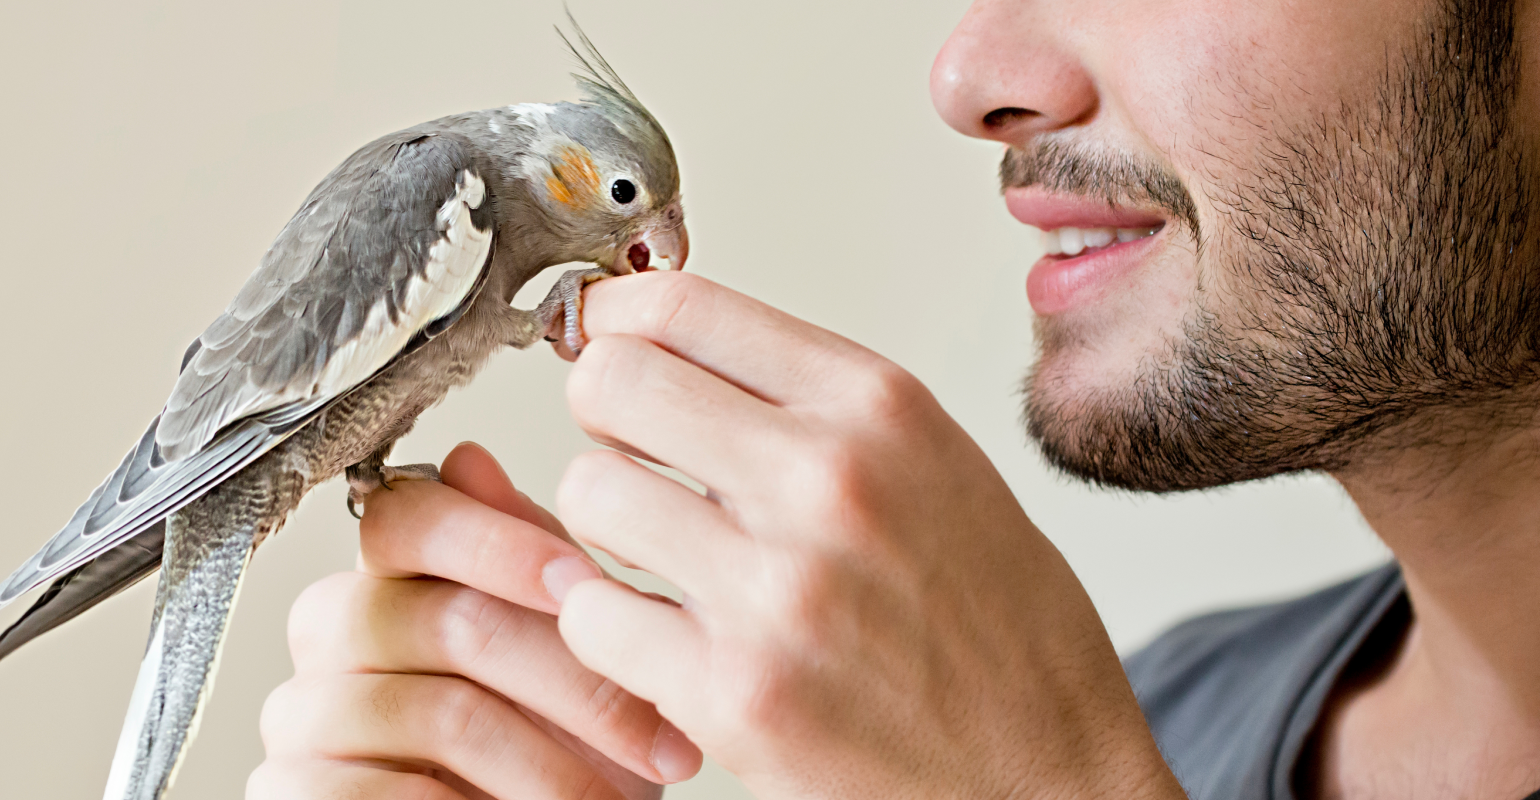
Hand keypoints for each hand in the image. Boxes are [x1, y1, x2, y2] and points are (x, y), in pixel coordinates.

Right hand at [249, 443, 701, 799]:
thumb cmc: (555, 755)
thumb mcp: (567, 652)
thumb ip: (529, 561)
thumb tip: (469, 460)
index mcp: (386, 577)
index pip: (408, 517)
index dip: (501, 544)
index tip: (585, 587)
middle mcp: (330, 632)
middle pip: (446, 621)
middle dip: (574, 681)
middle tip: (656, 733)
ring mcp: (301, 714)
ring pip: (443, 712)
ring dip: (552, 765)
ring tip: (619, 795)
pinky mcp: (291, 791)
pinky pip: (393, 795)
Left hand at [551, 272, 1183, 798]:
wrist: (1050, 780)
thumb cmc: (1004, 635)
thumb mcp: (937, 467)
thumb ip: (814, 407)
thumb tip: (677, 351)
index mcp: (878, 409)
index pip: (683, 307)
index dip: (615, 320)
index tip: (600, 341)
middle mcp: (826, 480)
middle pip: (613, 382)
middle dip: (603, 417)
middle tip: (629, 457)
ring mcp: (775, 588)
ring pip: (587, 494)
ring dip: (601, 529)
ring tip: (656, 560)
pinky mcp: (733, 693)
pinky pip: (592, 617)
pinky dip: (609, 630)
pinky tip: (661, 639)